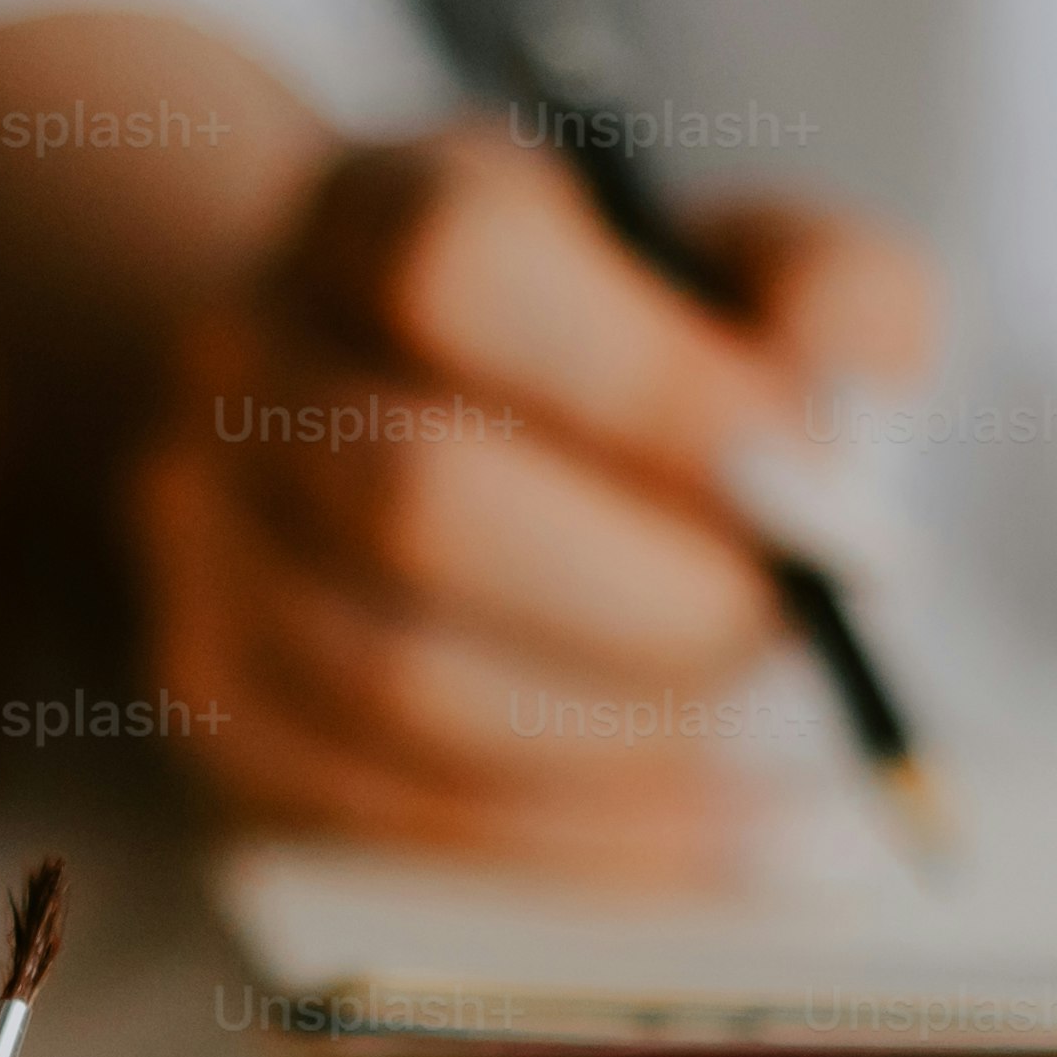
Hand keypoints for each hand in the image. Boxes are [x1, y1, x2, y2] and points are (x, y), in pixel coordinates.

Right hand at [130, 123, 935, 885]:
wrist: (415, 421)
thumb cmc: (616, 355)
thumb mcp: (735, 272)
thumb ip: (831, 295)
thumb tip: (852, 416)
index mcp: (373, 212)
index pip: (458, 268)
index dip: (652, 387)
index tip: (815, 477)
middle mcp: (245, 369)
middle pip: (416, 495)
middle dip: (655, 594)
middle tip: (797, 628)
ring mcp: (204, 549)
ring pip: (398, 681)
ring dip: (621, 732)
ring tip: (755, 730)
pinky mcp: (225, 713)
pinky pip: (392, 819)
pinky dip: (584, 844)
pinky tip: (715, 830)